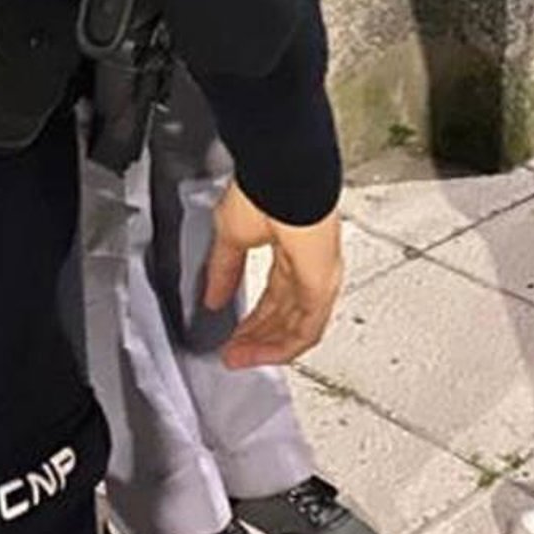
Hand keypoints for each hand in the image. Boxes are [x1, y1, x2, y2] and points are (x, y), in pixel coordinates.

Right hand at [203, 181, 344, 367]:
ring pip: (298, 327)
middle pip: (286, 315)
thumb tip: (211, 297)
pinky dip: (283, 345)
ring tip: (242, 359)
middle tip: (235, 354)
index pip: (275, 296)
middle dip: (258, 338)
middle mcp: (309, 265)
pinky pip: (307, 328)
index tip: (233, 336)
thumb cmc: (265, 186)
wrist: (280, 173)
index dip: (253, 319)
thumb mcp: (230, 235)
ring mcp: (319, 275)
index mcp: (291, 250)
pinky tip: (262, 354)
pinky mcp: (321, 283)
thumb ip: (222, 270)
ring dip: (268, 347)